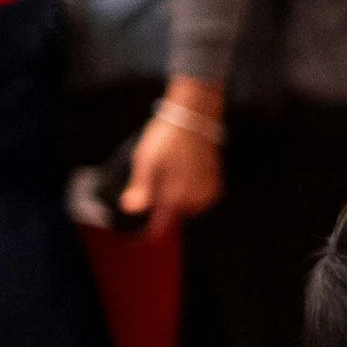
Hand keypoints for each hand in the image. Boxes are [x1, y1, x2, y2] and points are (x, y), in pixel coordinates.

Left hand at [122, 113, 223, 239]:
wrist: (194, 119)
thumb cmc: (166, 138)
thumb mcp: (146, 160)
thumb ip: (140, 188)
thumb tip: (130, 210)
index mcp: (175, 198)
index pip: (160, 227)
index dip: (148, 228)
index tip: (139, 224)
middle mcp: (195, 201)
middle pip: (172, 217)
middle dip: (162, 206)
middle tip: (156, 179)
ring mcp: (207, 195)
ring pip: (186, 209)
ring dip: (177, 199)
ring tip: (170, 173)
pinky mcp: (216, 188)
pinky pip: (199, 200)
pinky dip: (190, 193)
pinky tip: (184, 174)